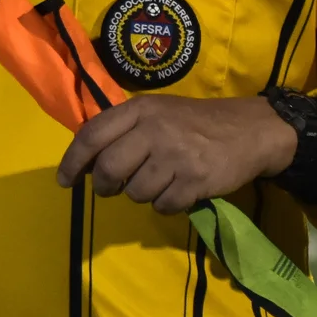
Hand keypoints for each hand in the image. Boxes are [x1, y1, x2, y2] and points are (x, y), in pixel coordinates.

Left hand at [57, 95, 298, 212]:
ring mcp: (175, 156)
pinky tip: (179, 191)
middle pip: (109, 170)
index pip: (91, 136)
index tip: (64, 181)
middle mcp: (154, 129)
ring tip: (159, 181)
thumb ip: (122, 130)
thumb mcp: (156, 112)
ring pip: (135, 192)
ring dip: (141, 194)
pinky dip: (166, 205)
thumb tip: (86, 163)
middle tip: (112, 188)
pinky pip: (163, 206)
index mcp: (139, 110)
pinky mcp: (195, 180)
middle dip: (106, 186)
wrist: (252, 130)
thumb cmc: (195, 122)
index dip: (72, 162)